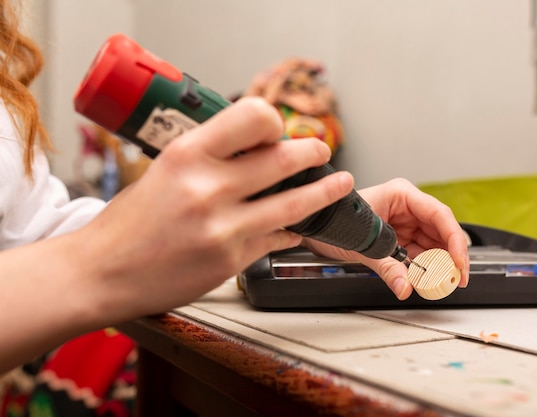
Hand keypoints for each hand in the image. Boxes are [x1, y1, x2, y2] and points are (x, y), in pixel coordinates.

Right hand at [73, 97, 354, 321]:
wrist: (100, 273)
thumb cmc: (128, 223)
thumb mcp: (164, 171)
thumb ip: (209, 159)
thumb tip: (255, 148)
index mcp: (187, 155)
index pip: (252, 116)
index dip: (273, 121)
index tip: (280, 129)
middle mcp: (208, 188)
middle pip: (284, 159)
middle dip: (313, 152)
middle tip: (322, 150)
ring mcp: (224, 228)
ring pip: (294, 204)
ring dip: (324, 192)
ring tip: (340, 184)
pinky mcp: (231, 260)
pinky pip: (276, 239)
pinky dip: (291, 231)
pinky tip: (295, 228)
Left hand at [303, 178, 469, 299]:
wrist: (316, 226)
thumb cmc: (335, 220)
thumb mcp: (361, 245)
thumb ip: (386, 267)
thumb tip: (405, 286)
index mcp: (401, 194)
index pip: (439, 214)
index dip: (454, 239)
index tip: (459, 262)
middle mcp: (408, 207)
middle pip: (442, 231)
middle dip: (452, 256)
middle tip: (457, 279)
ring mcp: (406, 223)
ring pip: (435, 245)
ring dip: (440, 265)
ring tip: (443, 283)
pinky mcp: (402, 238)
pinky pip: (421, 254)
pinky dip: (427, 269)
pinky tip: (429, 280)